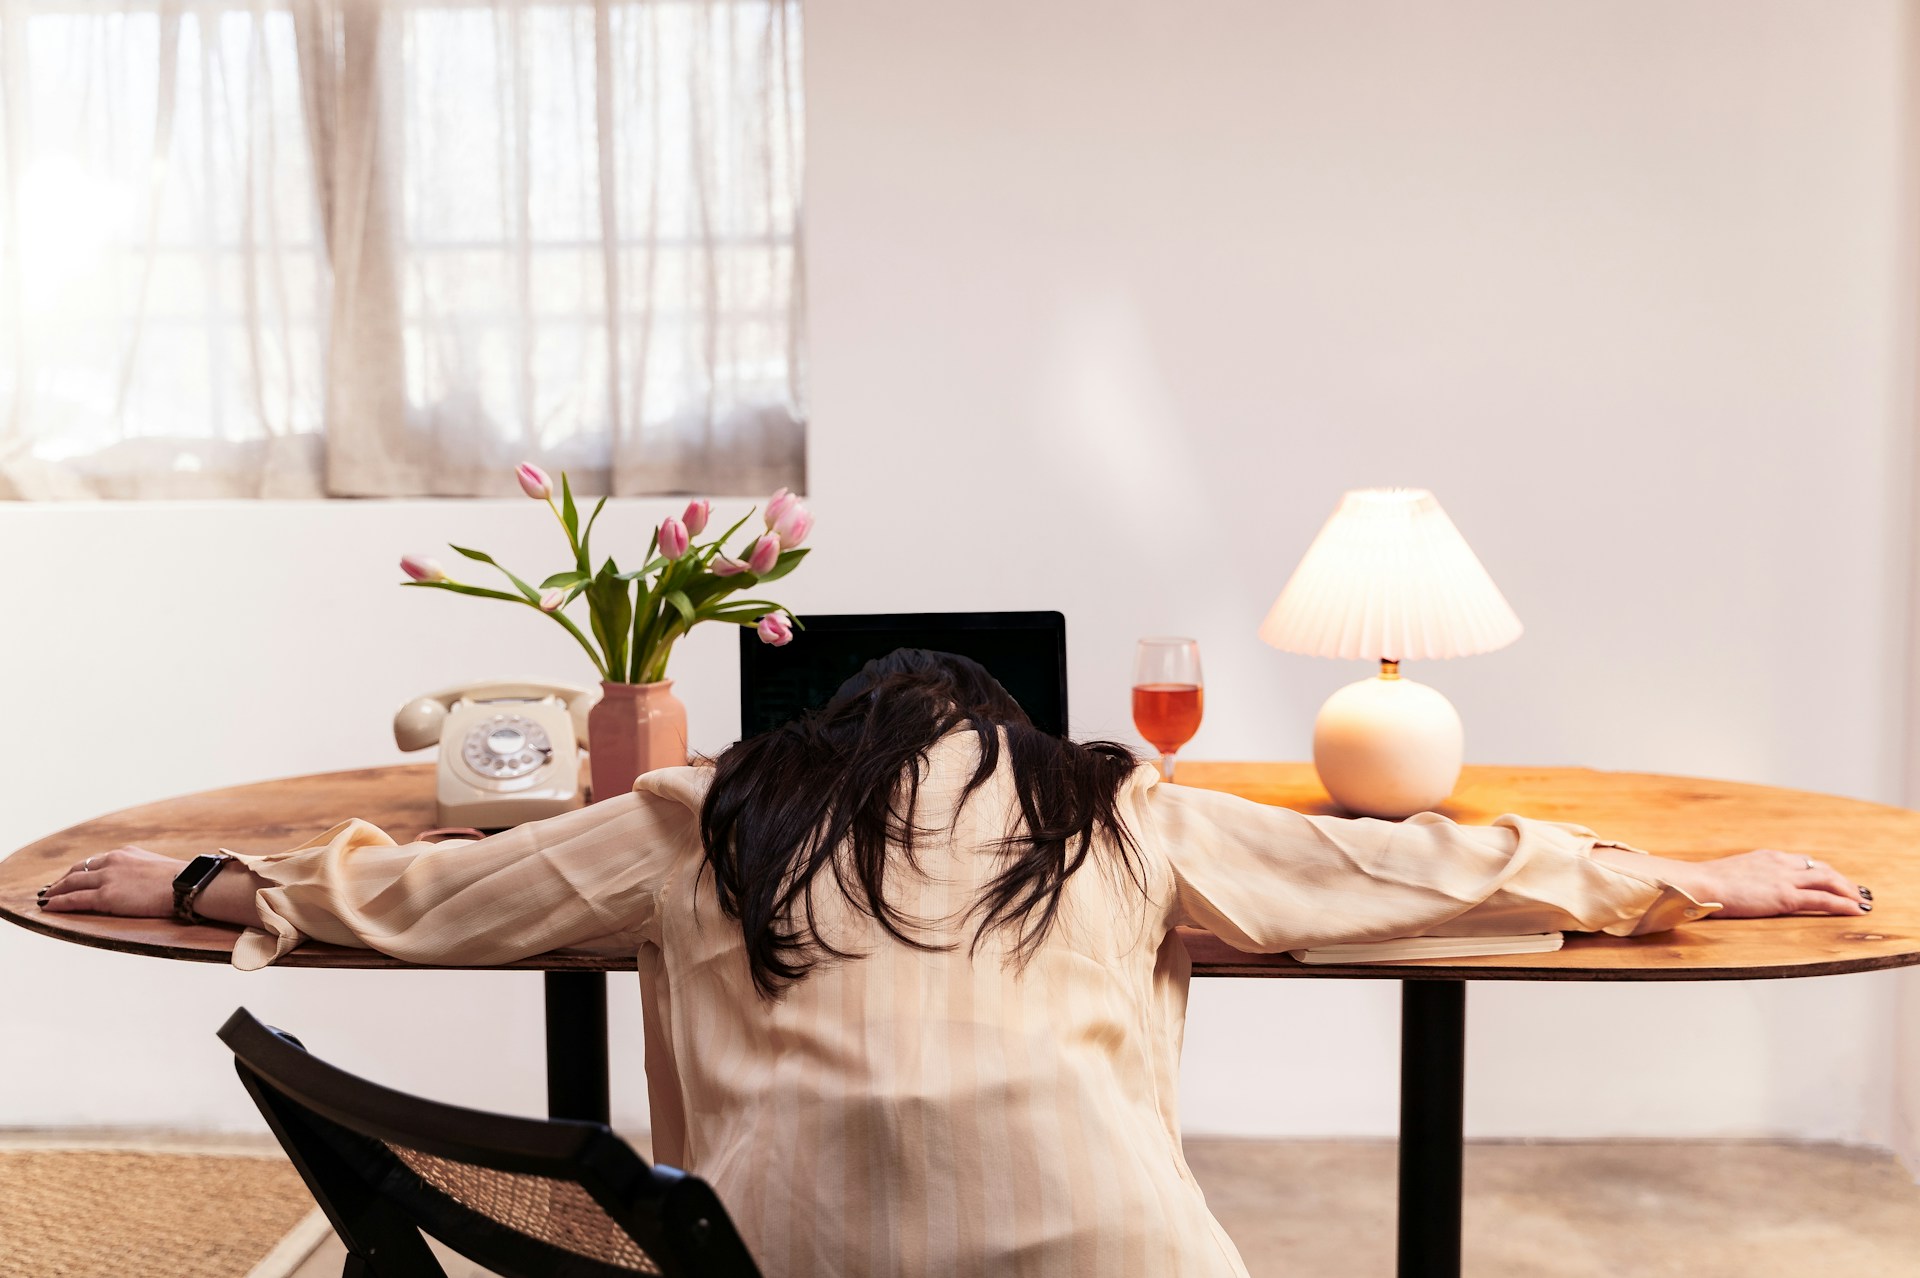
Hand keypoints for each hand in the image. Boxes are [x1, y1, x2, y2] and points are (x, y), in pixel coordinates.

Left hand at [38, 846, 182, 917]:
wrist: (186, 884)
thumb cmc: (180, 879)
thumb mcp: (156, 865)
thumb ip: (141, 869)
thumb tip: (143, 880)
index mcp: (125, 853)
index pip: (95, 861)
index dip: (80, 870)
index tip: (71, 877)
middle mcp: (112, 861)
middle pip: (78, 870)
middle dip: (62, 880)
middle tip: (52, 888)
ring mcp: (107, 878)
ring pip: (71, 884)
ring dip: (55, 891)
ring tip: (45, 898)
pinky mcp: (105, 896)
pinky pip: (74, 899)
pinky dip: (58, 902)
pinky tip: (47, 906)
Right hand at [1665, 849, 1870, 918]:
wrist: (1699, 884)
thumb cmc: (1705, 884)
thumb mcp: (1728, 875)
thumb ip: (1743, 878)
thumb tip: (1740, 888)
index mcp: (1765, 857)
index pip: (1802, 862)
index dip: (1821, 871)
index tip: (1832, 879)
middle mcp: (1779, 863)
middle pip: (1820, 868)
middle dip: (1841, 880)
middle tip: (1856, 891)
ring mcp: (1783, 878)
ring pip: (1828, 879)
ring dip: (1849, 890)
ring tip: (1862, 901)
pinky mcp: (1785, 896)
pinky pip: (1823, 899)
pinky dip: (1843, 904)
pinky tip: (1856, 911)